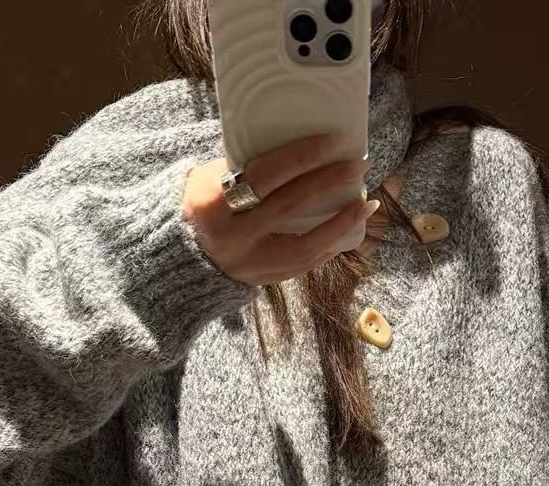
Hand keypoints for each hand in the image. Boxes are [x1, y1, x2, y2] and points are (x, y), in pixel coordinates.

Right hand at [183, 135, 378, 286]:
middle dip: (329, 183)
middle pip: (291, 205)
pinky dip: (329, 245)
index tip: (332, 142)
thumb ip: (246, 167)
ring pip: (306, 245)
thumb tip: (297, 148)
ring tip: (366, 204)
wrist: (181, 257)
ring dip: (341, 223)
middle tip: (358, 165)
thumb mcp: (211, 178)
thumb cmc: (201, 204)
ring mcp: (250, 263)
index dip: (303, 157)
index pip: (267, 175)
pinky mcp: (264, 280)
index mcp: (215, 203)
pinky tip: (349, 229)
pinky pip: (304, 264)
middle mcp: (234, 236)